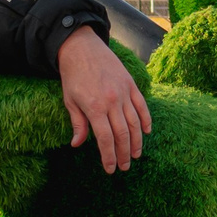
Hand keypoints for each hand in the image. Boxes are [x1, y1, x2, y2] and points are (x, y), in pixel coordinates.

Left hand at [57, 25, 152, 172]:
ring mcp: (124, 92)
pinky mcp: (131, 84)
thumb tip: (77, 144)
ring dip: (137, 142)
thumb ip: (77, 123)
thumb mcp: (69, 100)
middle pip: (123, 134)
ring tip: (136, 155)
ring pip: (135, 123)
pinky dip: (146, 120)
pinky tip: (146, 132)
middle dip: (124, 154)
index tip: (111, 168)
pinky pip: (142, 106)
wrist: (81, 47)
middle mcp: (112, 101)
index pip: (106, 139)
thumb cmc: (73, 76)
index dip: (109, 156)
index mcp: (95, 107)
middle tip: (125, 166)